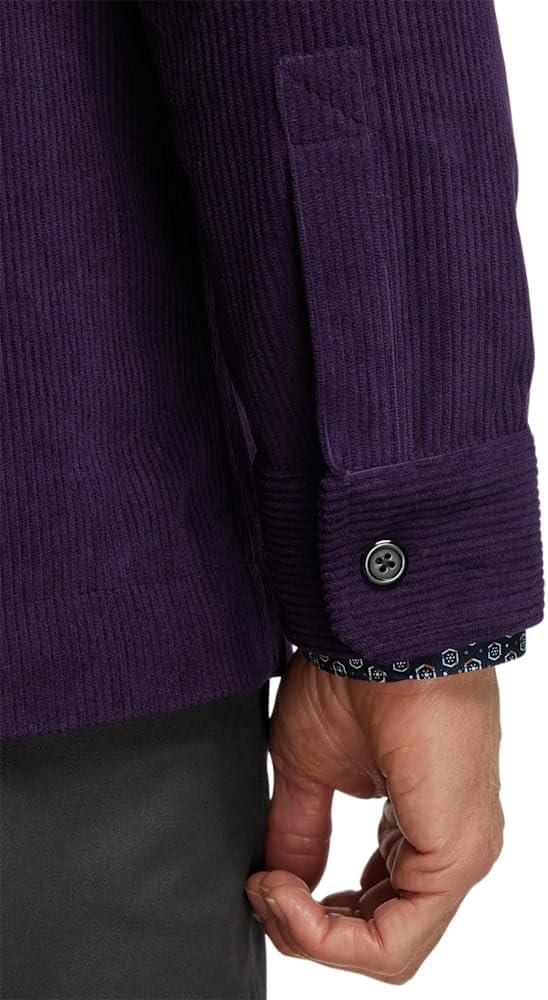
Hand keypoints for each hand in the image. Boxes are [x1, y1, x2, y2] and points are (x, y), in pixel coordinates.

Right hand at [245, 652, 503, 982]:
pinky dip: (332, 935)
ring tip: (273, 892)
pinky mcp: (455, 856)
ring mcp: (460, 854)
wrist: (378, 635)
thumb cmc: (354, 679)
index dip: (310, 914)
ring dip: (315, 935)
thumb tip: (277, 886)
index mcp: (422, 826)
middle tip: (264, 892)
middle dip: (309, 930)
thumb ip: (299, 835)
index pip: (373, 909)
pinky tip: (291, 895)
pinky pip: (395, 938)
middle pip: (381, 937)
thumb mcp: (309, 770)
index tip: (263, 881)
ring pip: (389, 948)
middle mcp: (449, 847)